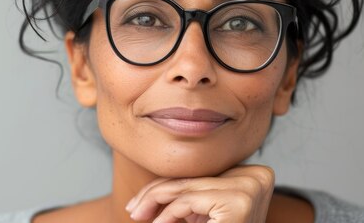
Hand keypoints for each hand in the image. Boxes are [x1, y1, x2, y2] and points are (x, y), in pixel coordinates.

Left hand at [125, 165, 274, 222]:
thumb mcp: (203, 214)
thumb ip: (189, 196)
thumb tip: (150, 191)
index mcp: (252, 176)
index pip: (198, 174)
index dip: (166, 187)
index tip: (141, 202)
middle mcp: (257, 177)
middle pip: (191, 178)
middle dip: (155, 194)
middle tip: (133, 208)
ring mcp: (250, 188)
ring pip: (184, 187)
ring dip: (153, 202)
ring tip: (137, 215)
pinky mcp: (238, 202)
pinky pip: (188, 201)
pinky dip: (167, 215)